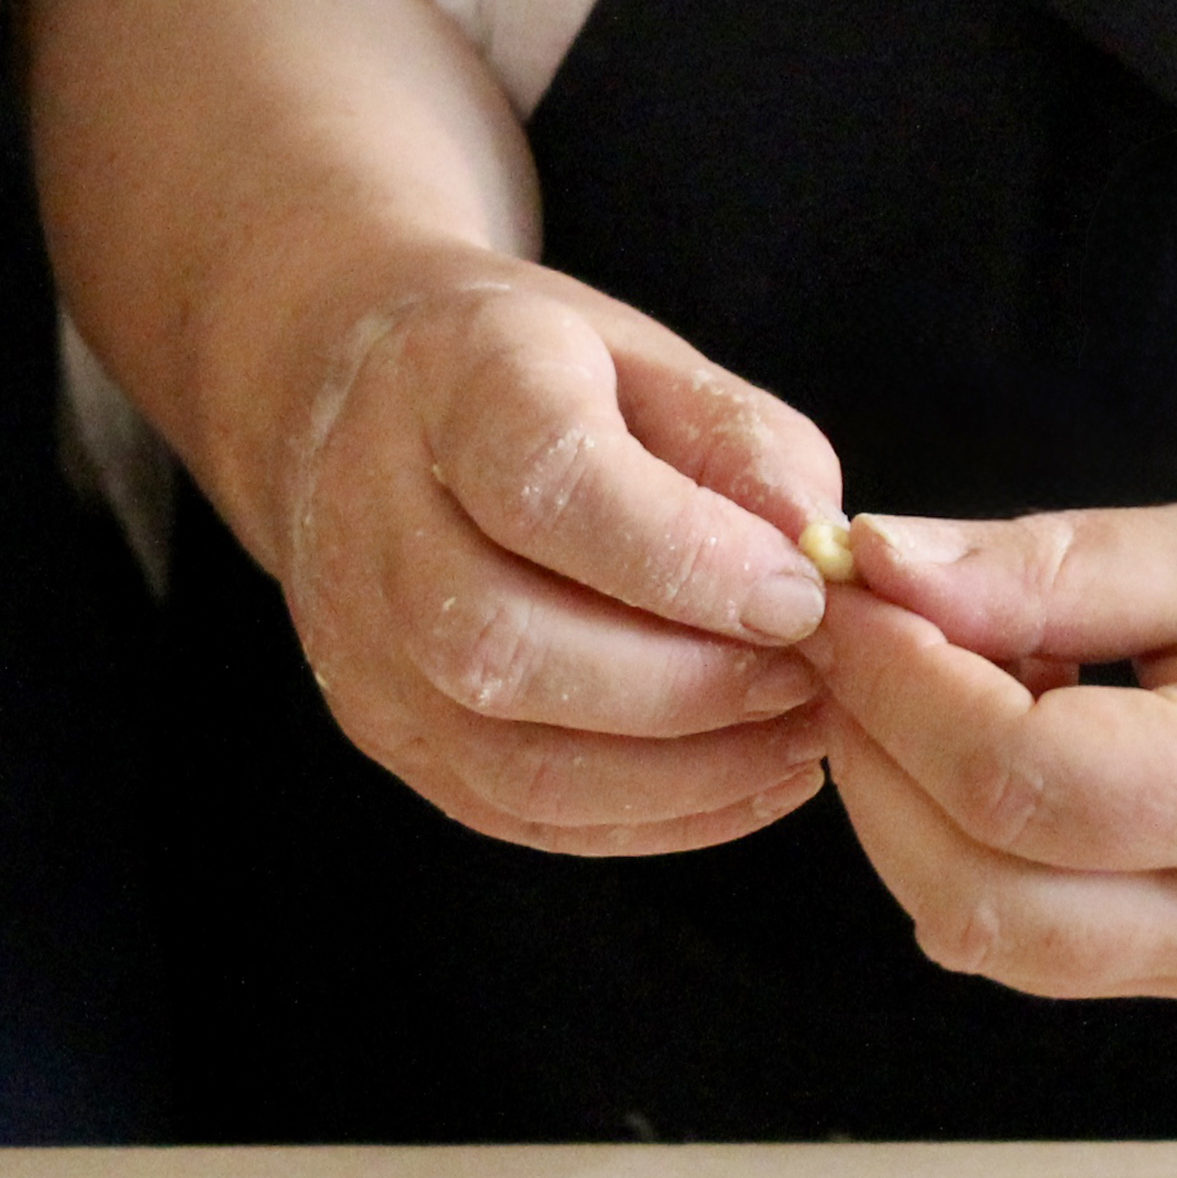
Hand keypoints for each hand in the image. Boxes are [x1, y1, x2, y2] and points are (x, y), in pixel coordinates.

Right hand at [257, 250, 847, 854]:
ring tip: (793, 737)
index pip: (545, 486)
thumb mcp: (653, 361)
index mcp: (453, 381)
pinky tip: (743, 780)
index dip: (686, 558)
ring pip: (507, 758)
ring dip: (680, 772)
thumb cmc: (544, 381)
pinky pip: (514, 812)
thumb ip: (744, 449)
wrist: (366, 404)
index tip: (798, 595)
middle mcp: (375, 514)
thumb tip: (816, 559)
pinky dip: (648, 817)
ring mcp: (360, 637)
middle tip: (805, 677)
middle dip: (686, 686)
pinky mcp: (381, 726)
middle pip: (504, 642)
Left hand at [803, 483, 1176, 999]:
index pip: (1014, 780)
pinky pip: (1052, 943)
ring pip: (995, 939)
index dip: (894, 682)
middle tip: (855, 635)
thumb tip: (873, 564)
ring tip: (932, 678)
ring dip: (914, 815)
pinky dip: (982, 849)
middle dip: (874, 762)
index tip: (846, 585)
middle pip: (974, 897)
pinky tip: (1003, 738)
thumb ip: (1048, 566)